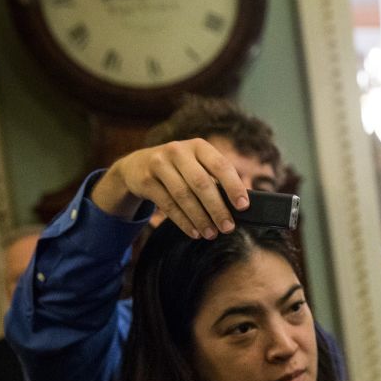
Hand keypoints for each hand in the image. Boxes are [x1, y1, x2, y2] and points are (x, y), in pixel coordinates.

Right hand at [91, 139, 247, 239]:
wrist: (137, 166)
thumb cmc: (179, 169)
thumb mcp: (197, 164)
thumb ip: (215, 179)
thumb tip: (240, 206)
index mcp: (199, 146)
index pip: (220, 165)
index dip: (234, 186)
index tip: (243, 206)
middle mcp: (178, 151)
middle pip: (201, 183)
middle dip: (217, 208)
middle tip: (228, 227)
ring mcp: (159, 164)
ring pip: (183, 195)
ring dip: (200, 218)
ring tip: (212, 234)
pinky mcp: (145, 180)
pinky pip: (168, 205)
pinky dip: (183, 221)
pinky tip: (195, 232)